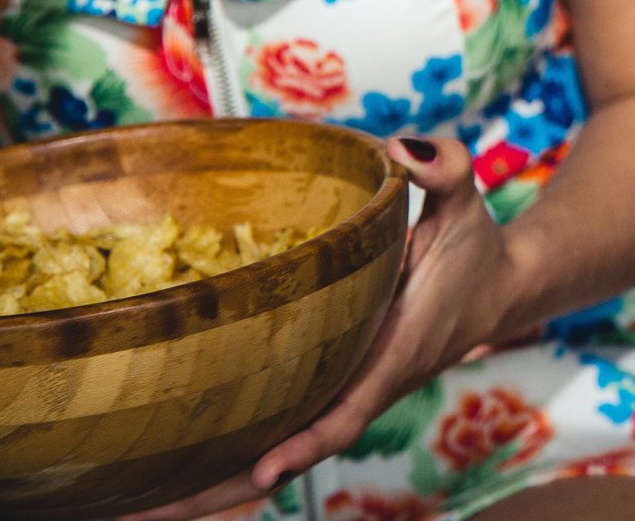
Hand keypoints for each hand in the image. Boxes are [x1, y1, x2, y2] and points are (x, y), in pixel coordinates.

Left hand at [123, 135, 516, 520]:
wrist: (501, 290)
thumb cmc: (478, 248)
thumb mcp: (466, 203)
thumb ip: (446, 169)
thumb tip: (404, 149)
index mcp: (393, 355)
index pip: (345, 412)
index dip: (304, 444)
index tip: (261, 470)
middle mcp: (362, 387)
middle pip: (287, 457)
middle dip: (218, 492)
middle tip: (141, 514)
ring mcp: (344, 393)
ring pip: (270, 454)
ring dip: (207, 487)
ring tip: (132, 508)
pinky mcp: (332, 387)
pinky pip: (275, 431)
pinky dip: (225, 457)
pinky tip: (172, 470)